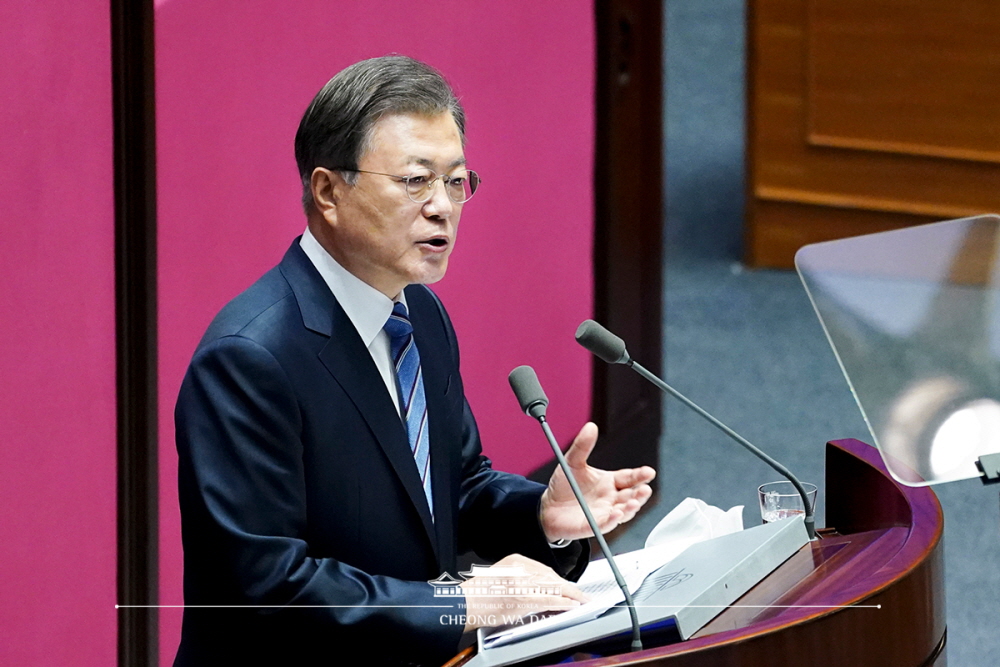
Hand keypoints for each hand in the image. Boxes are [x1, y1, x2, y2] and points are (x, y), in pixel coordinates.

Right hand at [460, 554, 587, 631]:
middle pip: (551, 577)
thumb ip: (521, 577)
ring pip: (554, 587)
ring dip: (571, 595)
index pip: (545, 569)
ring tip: (581, 601)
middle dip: (568, 588)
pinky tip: (572, 605)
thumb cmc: (479, 594)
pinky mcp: (523, 598)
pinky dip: (563, 603)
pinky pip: (549, 600)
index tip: (568, 586)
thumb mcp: (502, 575)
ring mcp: (522, 583)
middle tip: (581, 595)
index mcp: (515, 560)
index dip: (559, 580)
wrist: (465, 604)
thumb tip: (541, 587)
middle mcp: (520, 568)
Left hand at [539, 422, 655, 541]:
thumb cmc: (564, 485)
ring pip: (624, 512)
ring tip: (633, 503)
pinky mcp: (594, 526)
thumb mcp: (572, 462)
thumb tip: (590, 426)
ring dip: (630, 508)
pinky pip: (606, 524)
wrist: (548, 507)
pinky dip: (613, 520)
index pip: (630, 478)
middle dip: (640, 494)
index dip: (640, 475)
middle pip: (632, 496)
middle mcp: (612, 498)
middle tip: (645, 489)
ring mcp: (605, 513)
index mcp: (611, 482)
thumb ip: (582, 446)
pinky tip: (616, 514)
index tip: (649, 472)